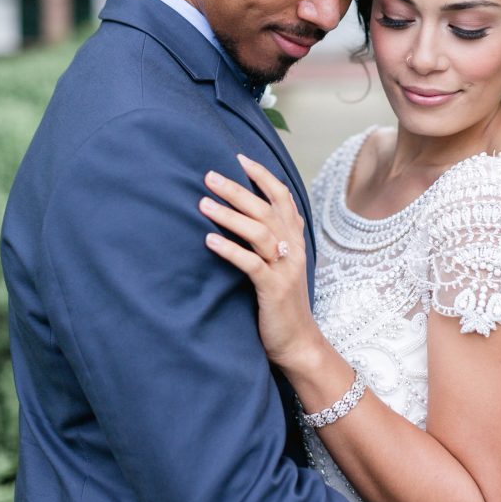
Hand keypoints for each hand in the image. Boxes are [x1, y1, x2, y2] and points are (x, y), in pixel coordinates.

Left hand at [200, 155, 322, 366]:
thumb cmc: (282, 302)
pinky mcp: (274, 289)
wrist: (298, 342)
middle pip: (266, 209)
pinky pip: (251, 264)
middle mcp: (293, 249)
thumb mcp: (281, 265)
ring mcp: (285, 269)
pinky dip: (230, 250)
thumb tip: (244, 215)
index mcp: (295, 239)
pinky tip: (209, 241)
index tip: (239, 159)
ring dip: (229, 215)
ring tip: (203, 204)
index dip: (263, 176)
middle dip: (237, 190)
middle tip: (209, 177)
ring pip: (259, 232)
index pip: (283, 198)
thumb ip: (270, 240)